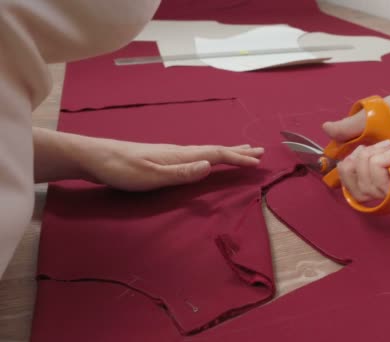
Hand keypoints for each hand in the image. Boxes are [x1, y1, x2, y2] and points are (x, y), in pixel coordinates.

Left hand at [78, 138, 263, 190]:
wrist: (95, 157)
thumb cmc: (121, 169)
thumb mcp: (151, 176)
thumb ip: (181, 173)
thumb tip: (209, 166)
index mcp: (180, 156)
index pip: (215, 155)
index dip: (237, 158)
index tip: (257, 162)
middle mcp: (179, 151)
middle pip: (215, 149)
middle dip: (237, 151)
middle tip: (259, 151)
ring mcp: (171, 153)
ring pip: (206, 151)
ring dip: (226, 151)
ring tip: (241, 150)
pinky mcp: (163, 157)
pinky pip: (197, 154)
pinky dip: (211, 155)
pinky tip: (207, 158)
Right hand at [322, 87, 389, 201]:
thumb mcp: (371, 118)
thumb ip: (348, 129)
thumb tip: (326, 129)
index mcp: (387, 167)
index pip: (357, 184)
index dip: (344, 173)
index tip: (341, 155)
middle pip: (356, 193)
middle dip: (351, 167)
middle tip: (365, 148)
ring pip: (365, 191)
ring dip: (368, 162)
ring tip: (388, 145)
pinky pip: (380, 191)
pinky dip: (378, 168)